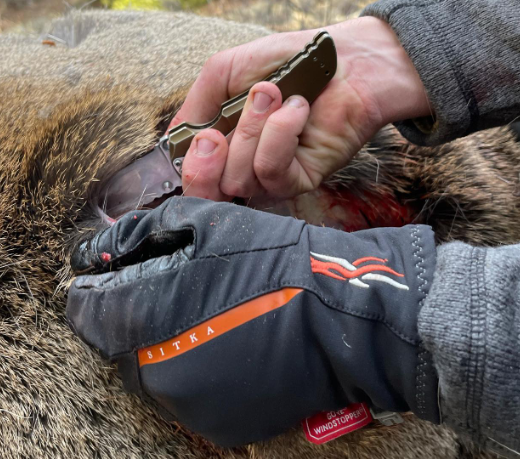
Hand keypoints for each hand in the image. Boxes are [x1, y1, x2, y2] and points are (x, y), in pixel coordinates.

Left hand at [68, 197, 438, 445]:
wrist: (339, 315)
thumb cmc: (274, 260)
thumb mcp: (206, 223)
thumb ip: (144, 232)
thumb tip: (101, 246)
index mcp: (147, 318)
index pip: (88, 311)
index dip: (99, 287)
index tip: (117, 275)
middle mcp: (158, 373)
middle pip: (121, 343)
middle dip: (138, 315)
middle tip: (180, 290)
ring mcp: (190, 405)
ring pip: (156, 371)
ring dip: (168, 344)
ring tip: (211, 315)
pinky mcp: (222, 424)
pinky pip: (191, 393)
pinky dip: (199, 368)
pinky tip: (230, 342)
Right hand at [171, 17, 428, 200]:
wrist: (340, 56)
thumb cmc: (284, 60)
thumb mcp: (224, 72)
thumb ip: (195, 106)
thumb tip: (171, 142)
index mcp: (223, 145)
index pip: (194, 177)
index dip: (190, 167)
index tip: (201, 136)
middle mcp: (244, 166)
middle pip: (209, 197)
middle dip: (204, 168)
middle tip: (214, 136)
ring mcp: (273, 176)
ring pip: (239, 179)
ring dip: (251, 130)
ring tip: (273, 93)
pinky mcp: (302, 178)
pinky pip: (274, 171)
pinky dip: (279, 134)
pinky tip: (296, 108)